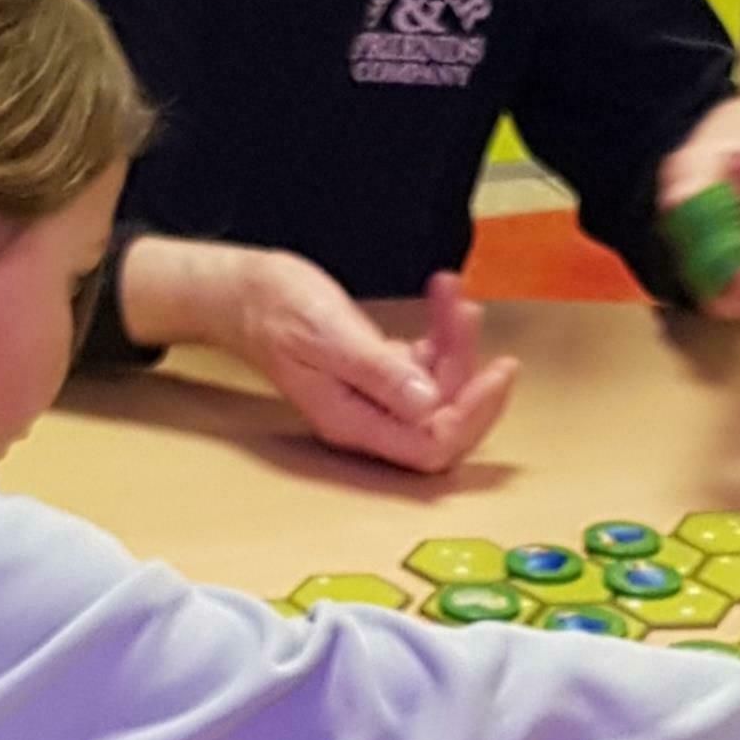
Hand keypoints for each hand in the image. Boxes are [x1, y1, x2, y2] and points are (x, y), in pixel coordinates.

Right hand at [225, 252, 517, 473]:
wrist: (244, 294)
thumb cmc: (275, 309)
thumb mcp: (329, 336)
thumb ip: (378, 372)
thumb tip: (430, 405)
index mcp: (352, 423)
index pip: (431, 446)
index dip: (471, 416)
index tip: (495, 371)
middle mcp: (368, 420)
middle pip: (445, 425)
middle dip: (472, 378)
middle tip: (475, 322)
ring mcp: (375, 399)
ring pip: (441, 391)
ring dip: (458, 344)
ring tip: (452, 294)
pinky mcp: (380, 374)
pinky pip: (428, 368)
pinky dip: (443, 335)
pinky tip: (442, 297)